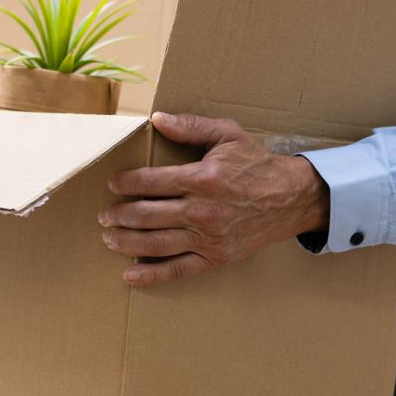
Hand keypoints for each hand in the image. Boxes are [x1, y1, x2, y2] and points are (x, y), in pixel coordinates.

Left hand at [99, 112, 329, 285]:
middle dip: (120, 215)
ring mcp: (207, 238)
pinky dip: (152, 275)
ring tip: (109, 238)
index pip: (150, 182)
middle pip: (147, 215)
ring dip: (126, 243)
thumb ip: (191, 126)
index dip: (126, 183)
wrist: (291, 199)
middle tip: (104, 215)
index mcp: (202, 178)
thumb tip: (157, 119)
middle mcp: (201, 211)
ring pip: (156, 243)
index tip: (113, 184)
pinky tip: (130, 275)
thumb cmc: (256, 164)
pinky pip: (178, 269)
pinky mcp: (215, 258)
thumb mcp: (228, 135)